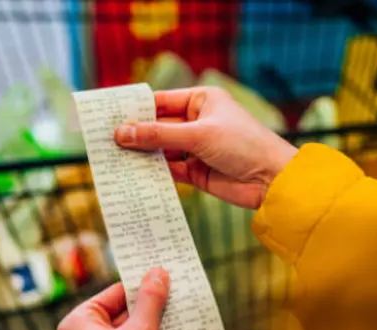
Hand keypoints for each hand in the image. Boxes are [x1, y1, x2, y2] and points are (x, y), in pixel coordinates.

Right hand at [114, 87, 296, 208]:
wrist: (272, 181)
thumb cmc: (243, 145)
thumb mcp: (198, 135)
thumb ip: (158, 135)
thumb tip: (122, 133)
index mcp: (201, 101)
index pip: (160, 102)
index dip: (135, 109)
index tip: (109, 116)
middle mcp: (197, 122)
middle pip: (157, 127)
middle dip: (135, 134)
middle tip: (104, 141)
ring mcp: (196, 148)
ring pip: (160, 149)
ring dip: (141, 155)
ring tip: (112, 159)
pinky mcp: (196, 172)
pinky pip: (168, 170)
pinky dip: (153, 172)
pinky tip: (133, 174)